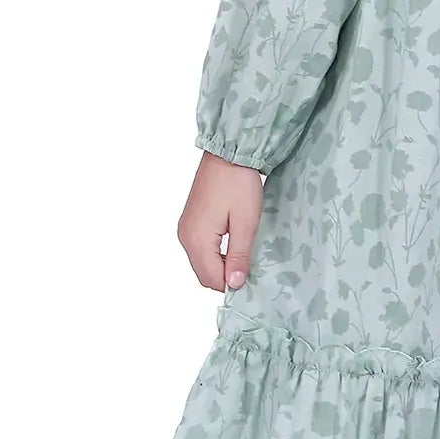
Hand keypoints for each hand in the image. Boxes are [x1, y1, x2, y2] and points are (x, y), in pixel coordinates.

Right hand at [179, 152, 263, 291]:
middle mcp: (186, 237)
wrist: (227, 153)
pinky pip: (200, 250)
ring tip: (245, 257)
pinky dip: (215, 255)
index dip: (232, 285)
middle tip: (250, 269)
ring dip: (221, 267)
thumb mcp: (246, 222)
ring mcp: (186, 229)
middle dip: (225, 278)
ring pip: (202, 263)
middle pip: (204, 274)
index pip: (212, 279)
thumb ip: (239, 255)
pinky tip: (233, 247)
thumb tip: (235, 284)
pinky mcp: (190, 222)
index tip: (253, 280)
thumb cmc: (238, 183)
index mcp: (198, 240)